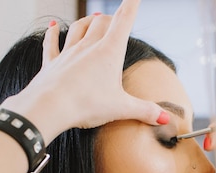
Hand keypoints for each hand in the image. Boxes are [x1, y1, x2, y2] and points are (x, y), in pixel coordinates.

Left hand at [3, 0, 166, 142]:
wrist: (49, 107)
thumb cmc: (86, 104)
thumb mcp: (121, 108)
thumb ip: (144, 111)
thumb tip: (166, 118)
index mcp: (109, 52)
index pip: (123, 21)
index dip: (131, 6)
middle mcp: (88, 46)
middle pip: (101, 23)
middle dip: (111, 18)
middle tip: (117, 18)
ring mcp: (68, 53)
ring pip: (78, 28)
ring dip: (87, 21)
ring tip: (93, 18)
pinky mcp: (52, 63)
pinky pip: (51, 43)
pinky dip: (52, 33)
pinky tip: (52, 25)